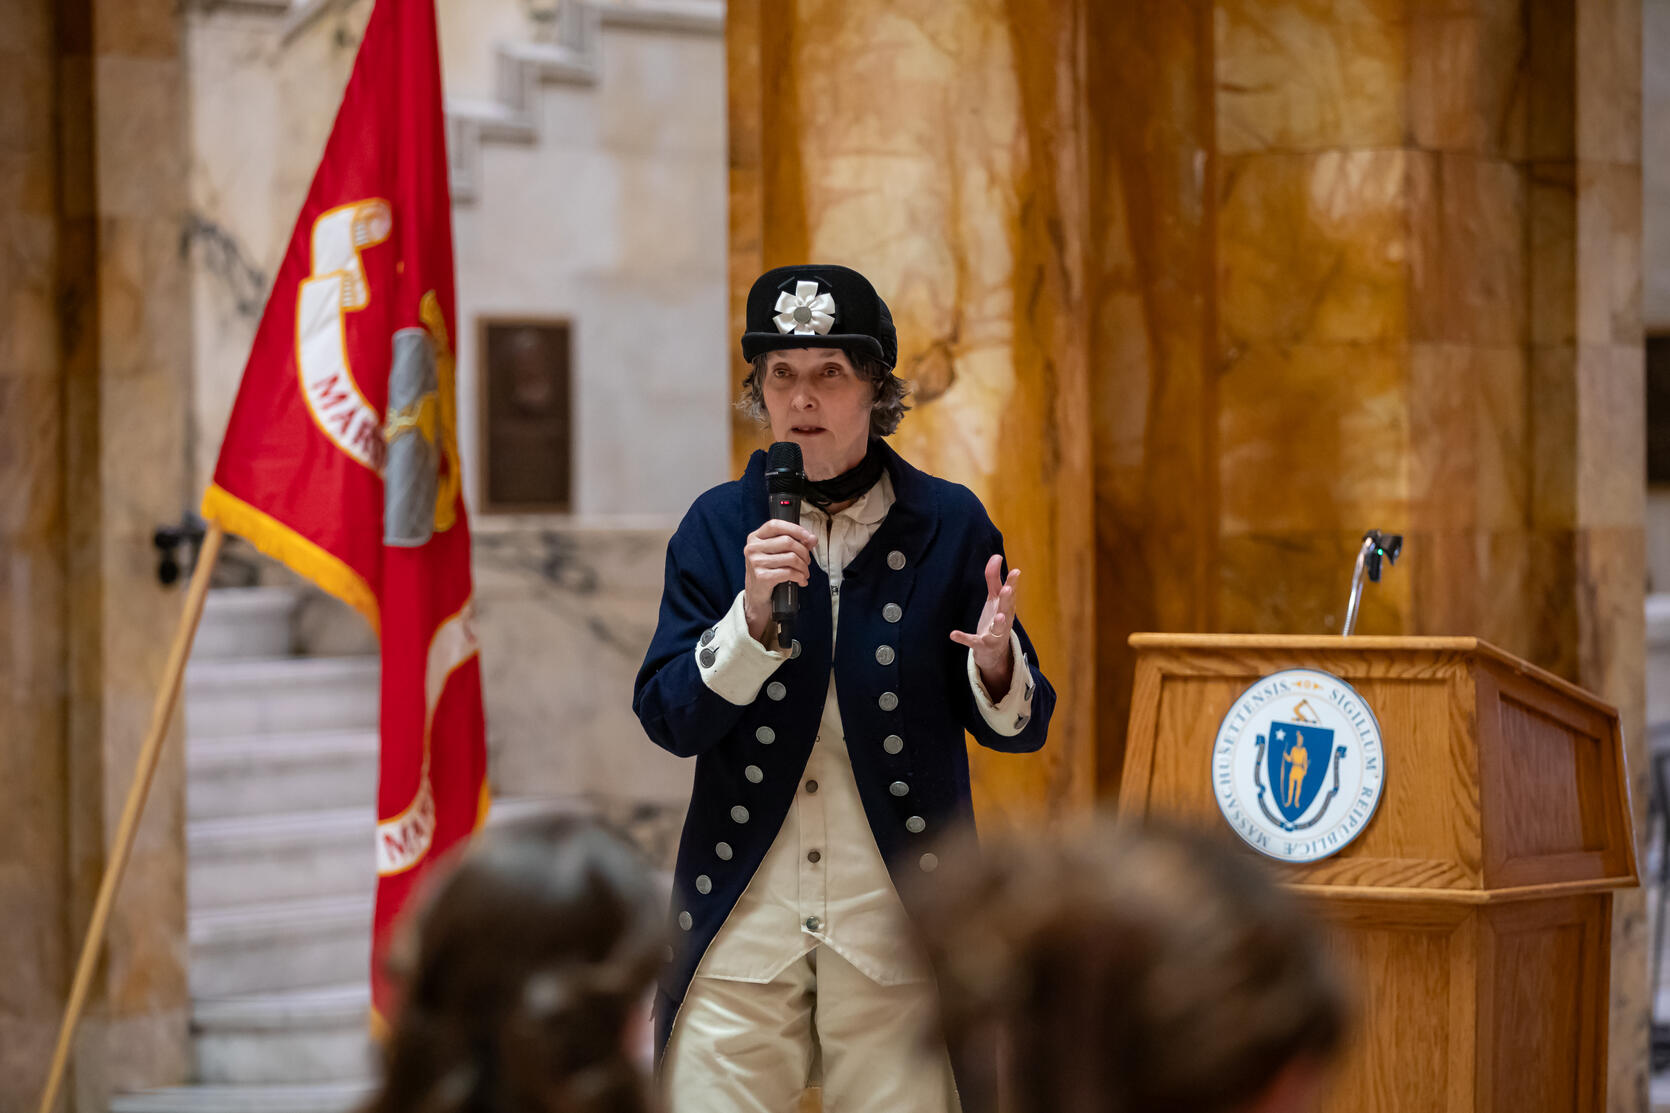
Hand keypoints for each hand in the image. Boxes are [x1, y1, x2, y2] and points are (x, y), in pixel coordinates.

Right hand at [743, 520, 817, 643]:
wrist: (756, 595)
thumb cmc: (767, 571)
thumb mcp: (777, 553)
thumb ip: (795, 543)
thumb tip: (812, 539)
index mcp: (755, 538)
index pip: (776, 525)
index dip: (795, 529)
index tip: (808, 537)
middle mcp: (753, 548)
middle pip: (787, 541)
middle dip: (803, 552)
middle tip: (807, 561)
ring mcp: (756, 562)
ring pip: (791, 557)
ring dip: (804, 567)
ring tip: (804, 572)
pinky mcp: (762, 576)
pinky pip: (789, 572)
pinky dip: (800, 577)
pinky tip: (801, 580)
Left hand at [950, 555, 1018, 697]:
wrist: (994, 653)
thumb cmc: (995, 619)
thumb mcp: (995, 599)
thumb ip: (994, 578)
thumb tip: (996, 556)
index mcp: (1007, 608)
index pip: (1011, 594)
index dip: (1013, 583)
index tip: (1016, 571)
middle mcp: (1004, 621)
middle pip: (1007, 610)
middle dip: (1008, 600)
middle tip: (1008, 590)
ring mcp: (994, 635)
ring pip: (998, 630)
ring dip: (999, 623)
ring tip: (999, 617)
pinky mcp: (982, 646)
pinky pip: (973, 642)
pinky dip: (964, 638)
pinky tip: (953, 634)